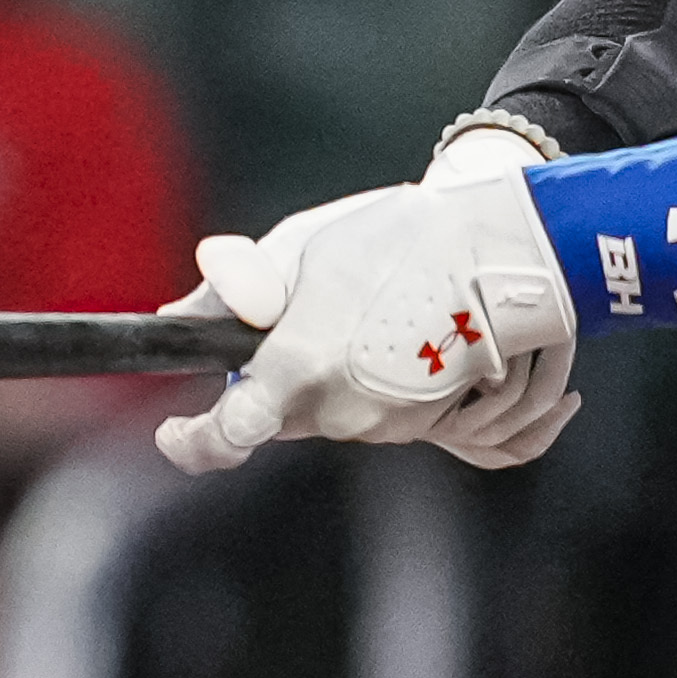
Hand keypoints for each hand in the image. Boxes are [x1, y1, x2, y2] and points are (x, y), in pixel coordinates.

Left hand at [154, 170, 577, 475]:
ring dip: (331, 372)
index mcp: (302, 368)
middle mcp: (343, 411)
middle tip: (310, 312)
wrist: (502, 249)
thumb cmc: (401, 238)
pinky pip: (378, 412)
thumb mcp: (307, 245)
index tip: (174, 429)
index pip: (228, 433)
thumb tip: (177, 314)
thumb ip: (238, 287)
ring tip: (368, 310)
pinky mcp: (428, 426)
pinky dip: (376, 379)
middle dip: (278, 376)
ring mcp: (389, 426)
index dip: (192, 440)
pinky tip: (399, 332)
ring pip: (330, 413)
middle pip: (281, 416)